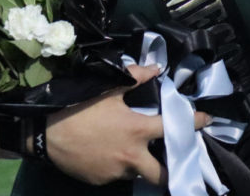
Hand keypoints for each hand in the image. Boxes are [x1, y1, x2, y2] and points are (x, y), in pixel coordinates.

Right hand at [45, 63, 210, 185]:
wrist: (43, 132)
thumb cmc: (79, 107)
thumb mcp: (107, 88)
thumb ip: (135, 77)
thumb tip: (156, 69)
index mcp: (137, 131)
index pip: (175, 128)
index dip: (195, 123)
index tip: (206, 121)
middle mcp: (131, 157)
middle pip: (162, 175)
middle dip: (173, 170)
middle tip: (177, 160)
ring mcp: (115, 173)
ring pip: (138, 174)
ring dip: (142, 165)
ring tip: (137, 152)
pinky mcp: (99, 181)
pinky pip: (116, 175)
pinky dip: (119, 166)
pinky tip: (111, 154)